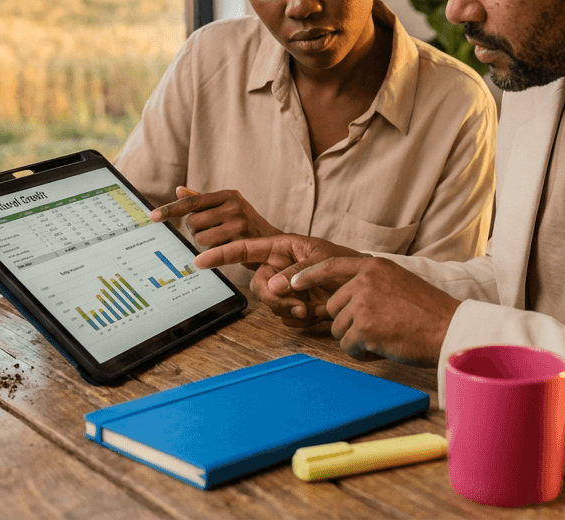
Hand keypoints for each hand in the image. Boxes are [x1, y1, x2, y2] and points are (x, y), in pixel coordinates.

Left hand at [150, 186, 280, 247]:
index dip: (170, 209)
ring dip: (206, 244)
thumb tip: (179, 190)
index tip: (153, 217)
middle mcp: (233, 205)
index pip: (191, 202)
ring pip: (200, 238)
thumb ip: (203, 201)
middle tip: (213, 234)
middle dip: (196, 232)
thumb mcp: (228, 209)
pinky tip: (229, 249)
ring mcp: (238, 222)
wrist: (275, 245)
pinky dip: (215, 252)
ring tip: (223, 242)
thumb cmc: (247, 227)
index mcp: (227, 195)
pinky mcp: (241, 240)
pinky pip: (212, 250)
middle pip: (192, 222)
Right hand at [195, 234, 360, 327]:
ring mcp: (285, 288)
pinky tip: (315, 312)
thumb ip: (294, 272)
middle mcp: (279, 267)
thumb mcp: (321, 262)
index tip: (199, 260)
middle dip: (273, 298)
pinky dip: (297, 318)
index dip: (222, 254)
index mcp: (281, 247)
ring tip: (312, 307)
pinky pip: (283, 317)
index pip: (244, 249)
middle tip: (297, 304)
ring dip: (288, 309)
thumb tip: (272, 286)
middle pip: (257, 285)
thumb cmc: (347, 264)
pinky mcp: (293, 305)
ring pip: (269, 304)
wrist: (365, 288)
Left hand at [280, 256, 459, 366]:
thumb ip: (374, 283)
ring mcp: (363, 303)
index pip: (331, 265)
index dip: (308, 274)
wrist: (449, 329)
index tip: (292, 282)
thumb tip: (350, 295)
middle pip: (333, 307)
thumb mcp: (401, 282)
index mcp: (374, 267)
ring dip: (356, 340)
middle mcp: (365, 281)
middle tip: (376, 330)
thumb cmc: (430, 312)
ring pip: (339, 329)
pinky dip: (361, 354)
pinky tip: (382, 349)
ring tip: (383, 338)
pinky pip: (347, 347)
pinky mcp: (364, 327)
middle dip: (348, 323)